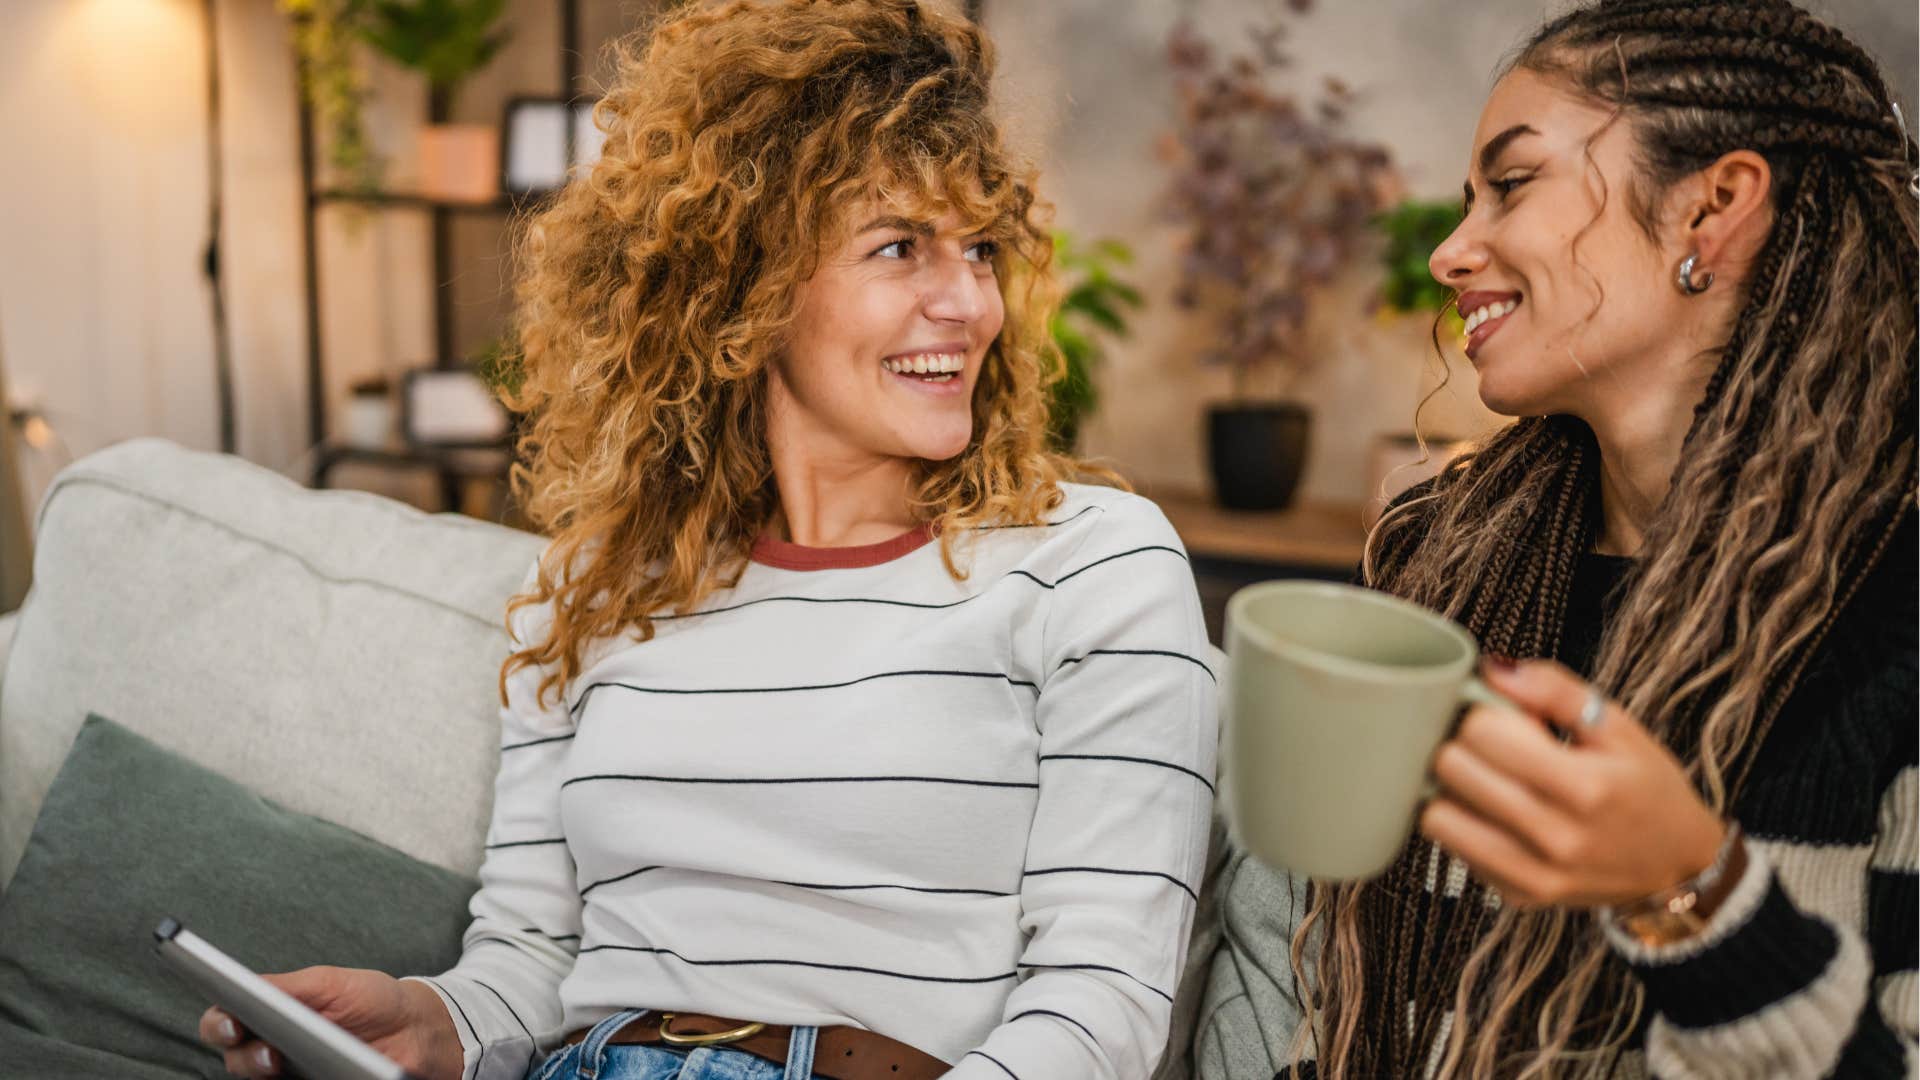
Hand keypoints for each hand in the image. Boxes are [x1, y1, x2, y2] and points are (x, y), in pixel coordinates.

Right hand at [197, 965, 462, 1078]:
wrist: (414, 1030)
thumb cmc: (371, 999)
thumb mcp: (331, 983)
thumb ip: (288, 987)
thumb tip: (247, 989)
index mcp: (269, 1011)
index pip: (225, 1019)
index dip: (219, 1023)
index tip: (232, 1025)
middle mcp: (270, 1046)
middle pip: (235, 1059)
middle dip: (246, 1057)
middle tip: (271, 1054)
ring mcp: (288, 1075)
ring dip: (263, 1075)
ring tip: (285, 1066)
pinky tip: (315, 1077)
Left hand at [1417, 658, 1727, 908]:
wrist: (1677, 867)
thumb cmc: (1647, 788)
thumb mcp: (1620, 728)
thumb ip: (1557, 690)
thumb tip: (1494, 668)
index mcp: (1584, 787)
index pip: (1481, 732)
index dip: (1482, 712)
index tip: (1500, 715)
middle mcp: (1555, 837)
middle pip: (1450, 770)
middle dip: (1460, 744)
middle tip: (1489, 744)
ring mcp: (1533, 874)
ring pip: (1438, 816)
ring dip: (1452, 788)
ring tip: (1485, 777)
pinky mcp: (1518, 896)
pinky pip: (1456, 850)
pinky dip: (1464, 824)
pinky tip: (1495, 812)